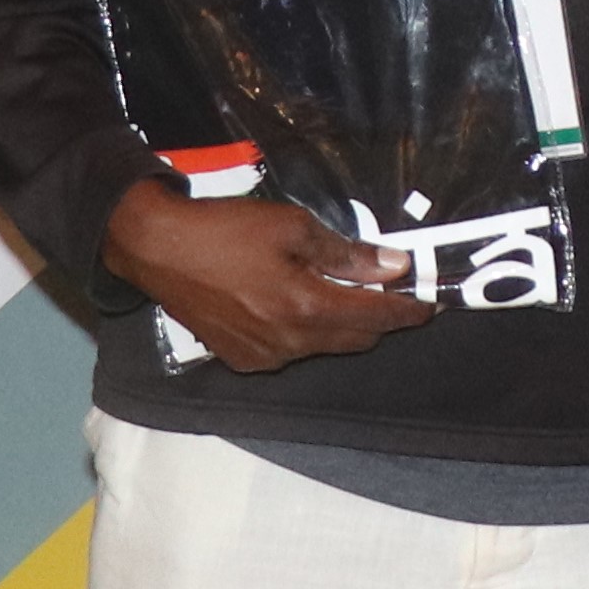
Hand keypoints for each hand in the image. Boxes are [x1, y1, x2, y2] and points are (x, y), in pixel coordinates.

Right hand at [103, 179, 436, 371]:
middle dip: (377, 318)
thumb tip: (393, 266)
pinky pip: (290, 352)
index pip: (376, 318)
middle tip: (386, 291)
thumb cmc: (227, 229)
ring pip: (323, 346)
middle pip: (355, 339)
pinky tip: (291, 305)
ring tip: (333, 291)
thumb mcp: (292, 227)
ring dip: (338, 324)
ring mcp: (265, 358)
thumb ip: (346, 253)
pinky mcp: (243, 361)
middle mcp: (290, 343)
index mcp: (307, 308)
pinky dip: (304, 332)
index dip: (407, 311)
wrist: (159, 249)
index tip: (429, 304)